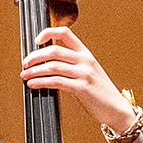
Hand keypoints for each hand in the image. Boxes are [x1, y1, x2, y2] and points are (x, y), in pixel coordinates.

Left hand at [21, 25, 140, 134]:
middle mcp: (85, 60)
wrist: (117, 109)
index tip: (36, 41)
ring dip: (34, 71)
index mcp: (86, 53)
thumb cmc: (101, 93)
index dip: (48, 33)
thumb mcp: (89, 72)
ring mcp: (84, 74)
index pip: (65, 33)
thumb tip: (47, 63)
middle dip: (35, 56)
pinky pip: (56, 81)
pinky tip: (34, 84)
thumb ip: (72, 64)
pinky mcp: (82, 88)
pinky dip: (41, 82)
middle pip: (54, 50)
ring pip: (52, 66)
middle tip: (25, 63)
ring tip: (25, 75)